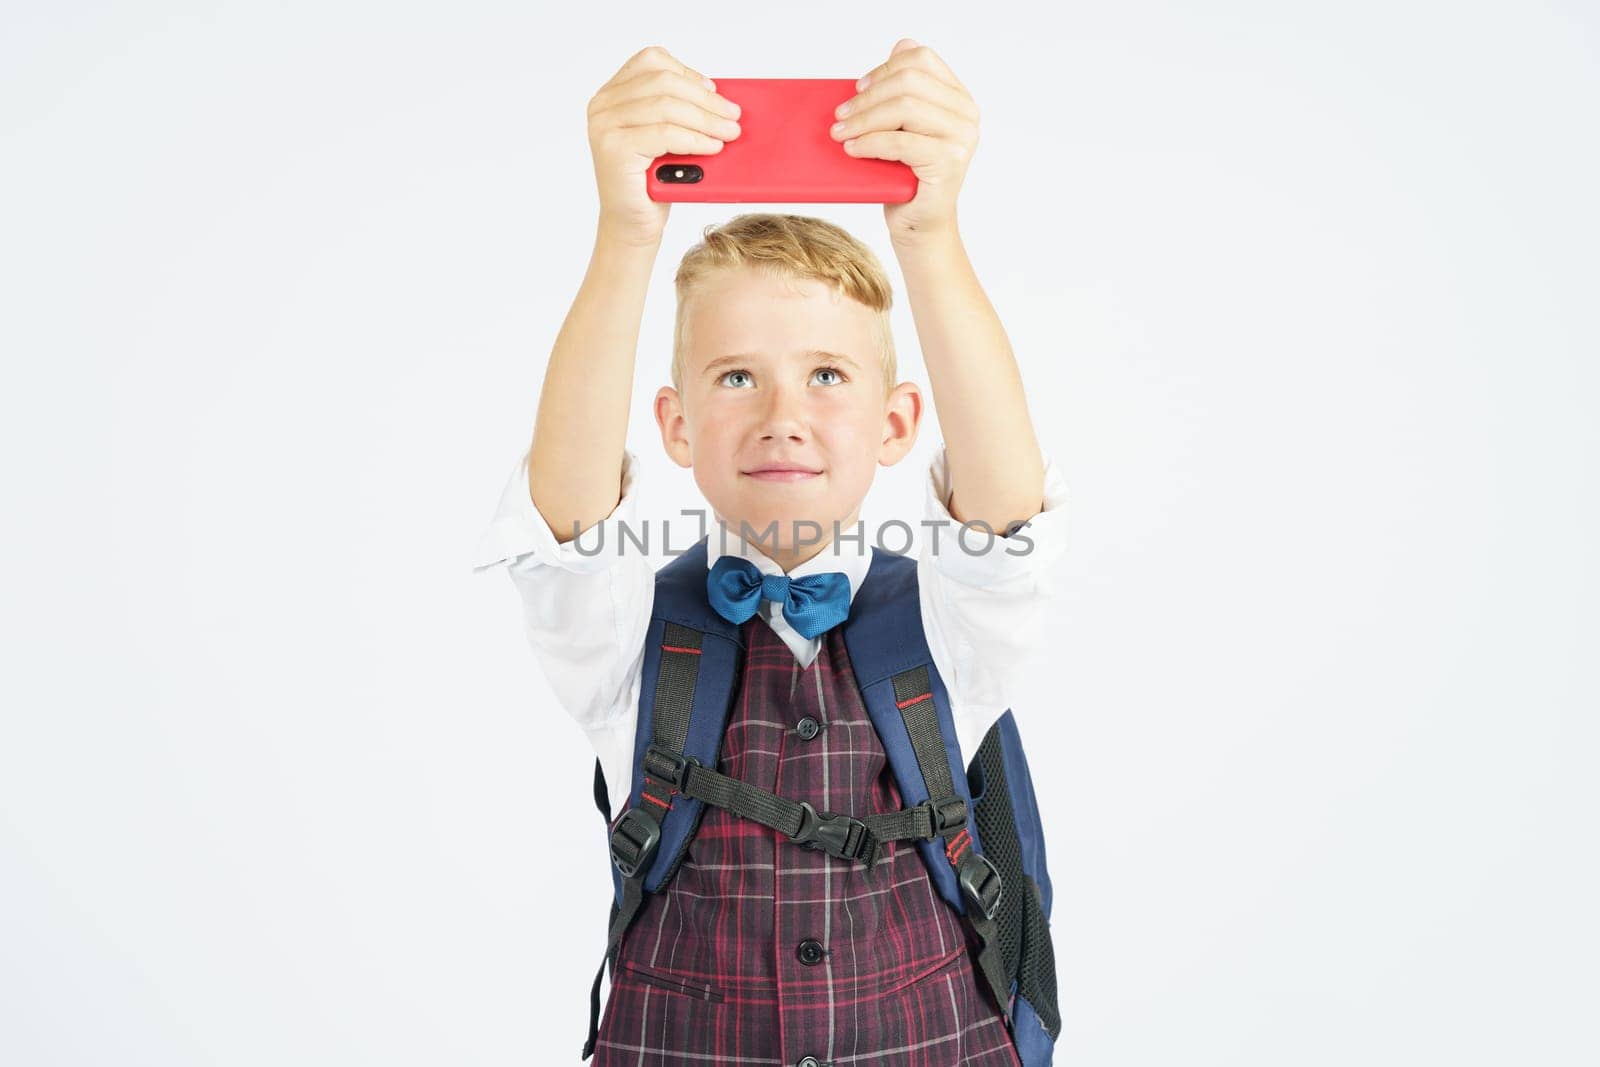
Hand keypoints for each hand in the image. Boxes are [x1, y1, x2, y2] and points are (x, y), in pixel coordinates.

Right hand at [586, 45, 743, 245]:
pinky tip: (713, 146)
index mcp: (612, 94)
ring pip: (666, 106)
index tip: (713, 90)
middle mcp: (603, 105)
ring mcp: (605, 125)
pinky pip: (664, 133)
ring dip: (706, 119)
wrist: (633, 226)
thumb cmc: (653, 183)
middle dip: (706, 99)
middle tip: (734, 115)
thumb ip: (679, 110)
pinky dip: (694, 138)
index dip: (687, 72)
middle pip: (664, 83)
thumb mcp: (667, 137)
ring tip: (730, 132)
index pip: (651, 60)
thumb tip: (720, 95)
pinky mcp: (614, 149)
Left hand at [829, 38, 979, 242]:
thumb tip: (900, 45)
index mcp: (956, 96)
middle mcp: (966, 112)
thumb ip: (901, 91)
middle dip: (868, 96)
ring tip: (841, 133)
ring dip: (864, 119)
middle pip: (909, 81)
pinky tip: (852, 148)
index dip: (883, 69)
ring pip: (904, 107)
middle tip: (840, 115)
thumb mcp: (900, 126)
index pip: (921, 60)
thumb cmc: (905, 176)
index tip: (858, 88)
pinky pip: (900, 141)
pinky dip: (870, 143)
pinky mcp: (949, 160)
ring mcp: (961, 136)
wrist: (918, 224)